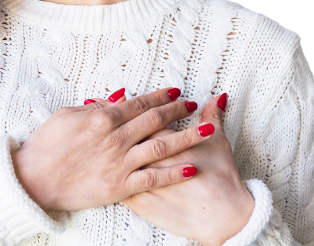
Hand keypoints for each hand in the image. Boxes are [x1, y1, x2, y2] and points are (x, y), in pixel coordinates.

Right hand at [10, 87, 201, 212]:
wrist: (34, 180)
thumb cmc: (46, 145)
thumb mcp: (67, 115)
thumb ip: (95, 107)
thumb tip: (120, 96)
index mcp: (102, 118)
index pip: (139, 103)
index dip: (160, 96)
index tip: (175, 92)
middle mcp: (115, 138)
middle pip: (155, 120)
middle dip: (178, 111)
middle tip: (192, 105)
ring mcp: (119, 163)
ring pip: (161, 146)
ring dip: (186, 137)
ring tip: (206, 130)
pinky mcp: (120, 186)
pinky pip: (153, 178)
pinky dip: (173, 173)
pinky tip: (191, 167)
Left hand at [95, 93, 254, 245]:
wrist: (223, 217)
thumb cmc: (222, 179)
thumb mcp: (219, 143)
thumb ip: (214, 116)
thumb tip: (218, 96)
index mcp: (164, 141)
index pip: (141, 118)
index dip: (127, 106)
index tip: (115, 97)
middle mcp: (148, 159)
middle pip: (122, 135)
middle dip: (108, 121)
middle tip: (95, 107)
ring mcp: (141, 182)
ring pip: (114, 160)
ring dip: (101, 144)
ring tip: (90, 132)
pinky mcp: (140, 202)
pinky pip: (116, 186)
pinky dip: (106, 173)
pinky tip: (97, 166)